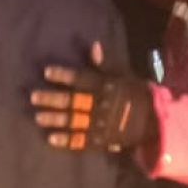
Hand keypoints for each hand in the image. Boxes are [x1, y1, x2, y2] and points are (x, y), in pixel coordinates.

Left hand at [31, 43, 155, 151]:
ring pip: (74, 121)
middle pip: (73, 101)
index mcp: (107, 86)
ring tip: (38, 117)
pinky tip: (51, 139)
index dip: (64, 75)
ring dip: (55, 119)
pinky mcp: (101, 140)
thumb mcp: (123, 74)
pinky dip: (66, 141)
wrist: (153, 120)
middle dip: (52, 99)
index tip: (46, 72)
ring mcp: (101, 123)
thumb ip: (105, 63)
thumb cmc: (134, 92)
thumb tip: (93, 45)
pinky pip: (82, 141)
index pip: (82, 78)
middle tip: (34, 97)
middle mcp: (102, 104)